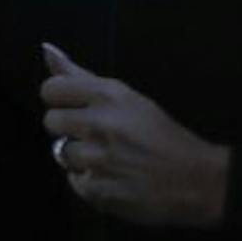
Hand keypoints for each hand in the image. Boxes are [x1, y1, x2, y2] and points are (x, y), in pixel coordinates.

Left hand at [39, 42, 230, 228]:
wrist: (195, 180)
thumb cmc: (164, 135)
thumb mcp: (129, 98)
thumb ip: (82, 77)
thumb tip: (47, 49)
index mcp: (110, 96)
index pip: (52, 89)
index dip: (61, 99)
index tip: (76, 106)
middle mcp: (99, 124)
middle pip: (51, 121)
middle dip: (69, 128)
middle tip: (97, 134)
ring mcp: (96, 159)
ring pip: (60, 153)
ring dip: (80, 156)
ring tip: (108, 158)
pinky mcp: (95, 190)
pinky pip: (73, 180)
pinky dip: (89, 180)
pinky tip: (113, 177)